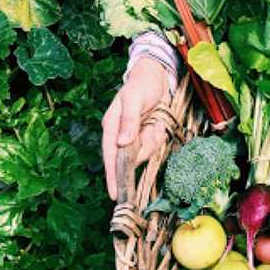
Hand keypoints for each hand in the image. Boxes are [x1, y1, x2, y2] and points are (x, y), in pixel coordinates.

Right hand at [102, 58, 170, 199]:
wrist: (156, 76)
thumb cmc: (141, 85)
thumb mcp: (134, 99)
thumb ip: (128, 121)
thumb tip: (122, 143)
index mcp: (111, 126)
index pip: (110, 156)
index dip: (112, 175)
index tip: (115, 193)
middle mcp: (120, 134)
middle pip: (131, 156)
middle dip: (144, 148)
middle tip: (152, 130)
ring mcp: (134, 136)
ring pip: (146, 151)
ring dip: (153, 138)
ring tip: (155, 120)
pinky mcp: (146, 135)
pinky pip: (155, 143)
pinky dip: (159, 134)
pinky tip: (158, 122)